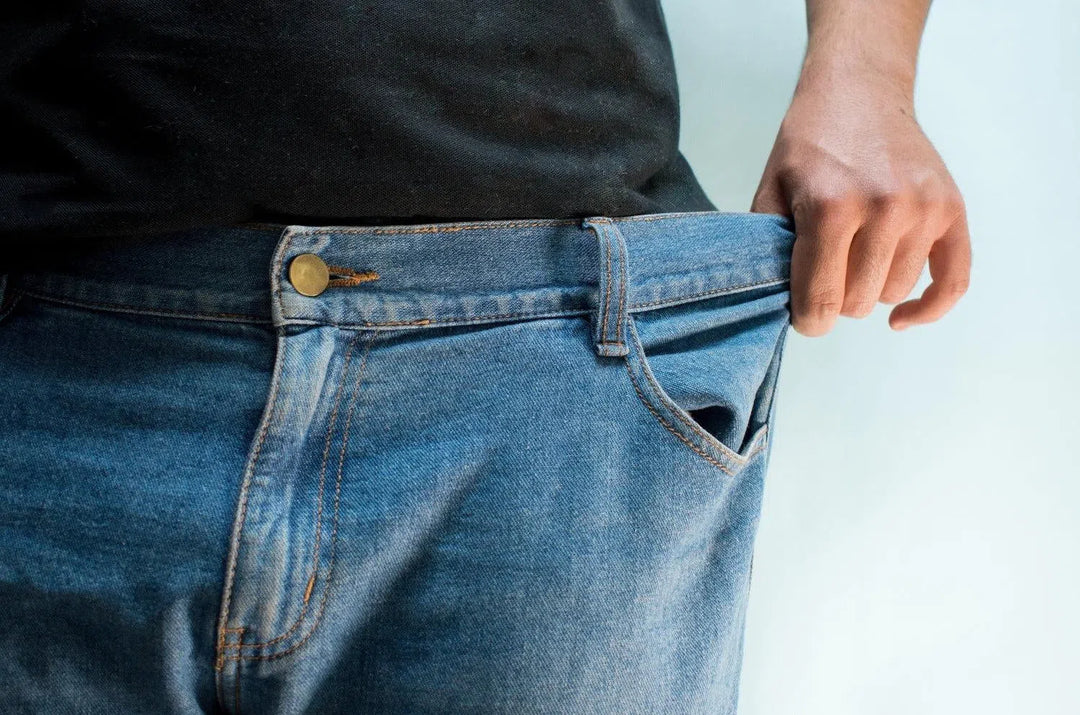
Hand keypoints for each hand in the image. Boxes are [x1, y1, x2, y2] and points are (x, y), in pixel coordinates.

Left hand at [750, 70, 970, 335]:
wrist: (858, 90)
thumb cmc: (808, 145)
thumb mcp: (771, 190)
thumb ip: (769, 248)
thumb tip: (775, 302)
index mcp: (831, 208)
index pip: (820, 302)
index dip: (808, 320)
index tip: (802, 315)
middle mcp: (883, 209)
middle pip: (858, 303)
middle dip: (835, 297)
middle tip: (824, 268)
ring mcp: (922, 208)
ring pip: (894, 293)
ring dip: (872, 288)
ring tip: (854, 254)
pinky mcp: (951, 209)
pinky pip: (953, 281)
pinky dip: (929, 308)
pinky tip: (902, 318)